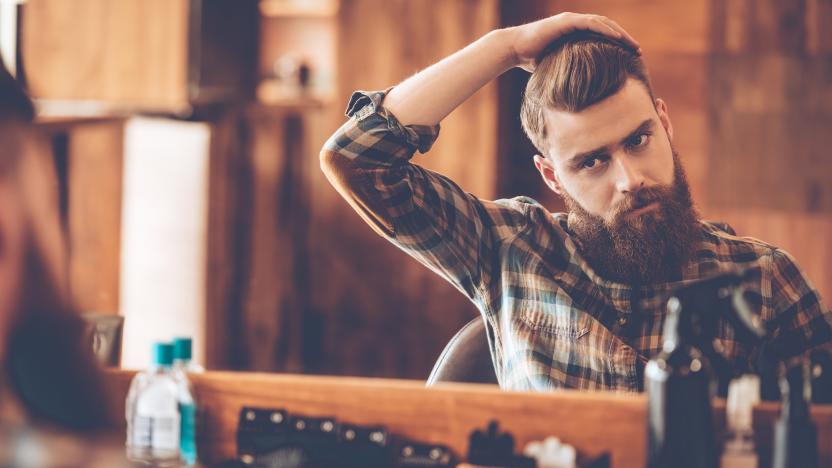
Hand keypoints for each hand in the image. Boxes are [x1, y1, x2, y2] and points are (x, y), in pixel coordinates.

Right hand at [506, 12, 640, 71]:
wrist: (514, 49)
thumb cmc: (531, 60)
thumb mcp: (555, 68)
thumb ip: (567, 73)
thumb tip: (576, 94)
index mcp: (574, 34)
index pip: (601, 36)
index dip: (617, 45)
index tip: (630, 57)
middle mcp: (575, 24)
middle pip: (607, 29)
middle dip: (624, 40)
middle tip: (638, 52)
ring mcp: (571, 21)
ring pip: (603, 24)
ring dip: (620, 34)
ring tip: (633, 46)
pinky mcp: (566, 22)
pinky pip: (591, 24)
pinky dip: (605, 30)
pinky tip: (617, 39)